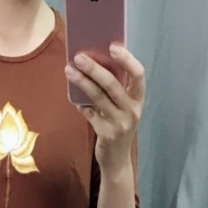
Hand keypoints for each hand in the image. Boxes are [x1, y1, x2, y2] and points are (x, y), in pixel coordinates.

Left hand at [64, 44, 144, 176]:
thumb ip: (116, 88)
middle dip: (94, 68)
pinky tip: (73, 97)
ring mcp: (121, 123)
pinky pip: (89, 114)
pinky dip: (80, 104)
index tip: (113, 46)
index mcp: (139, 99)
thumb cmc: (118, 126)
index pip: (139, 74)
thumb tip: (95, 61)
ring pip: (98, 97)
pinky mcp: (107, 134)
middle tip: (78, 57)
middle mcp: (133, 110)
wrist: (117, 160)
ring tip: (69, 70)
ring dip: (82, 81)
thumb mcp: (123, 107)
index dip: (127, 59)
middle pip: (113, 84)